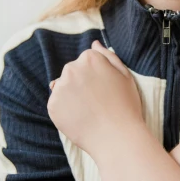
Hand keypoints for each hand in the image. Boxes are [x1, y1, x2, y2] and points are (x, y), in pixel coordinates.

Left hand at [47, 40, 143, 155]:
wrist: (117, 137)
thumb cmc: (126, 106)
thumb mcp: (125, 75)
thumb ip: (108, 56)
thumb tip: (93, 43)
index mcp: (90, 58)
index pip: (86, 61)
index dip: (97, 76)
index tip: (105, 89)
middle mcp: (71, 69)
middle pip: (72, 72)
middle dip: (81, 84)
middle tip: (98, 102)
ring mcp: (60, 87)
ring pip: (63, 88)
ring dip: (72, 96)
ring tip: (89, 111)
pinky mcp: (52, 106)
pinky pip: (57, 104)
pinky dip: (65, 110)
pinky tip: (81, 118)